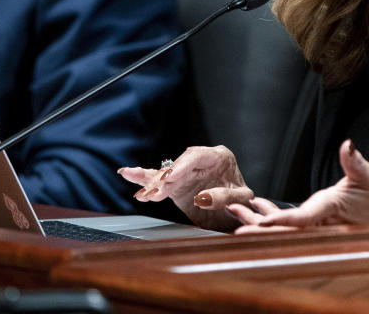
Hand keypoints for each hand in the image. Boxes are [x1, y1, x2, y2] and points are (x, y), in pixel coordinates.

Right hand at [118, 145, 253, 230]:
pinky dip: (143, 178)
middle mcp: (202, 160)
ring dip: (153, 184)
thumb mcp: (241, 200)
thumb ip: (226, 197)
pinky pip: (158, 178)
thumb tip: (203, 197)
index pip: (198, 156)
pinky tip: (126, 172)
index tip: (171, 177)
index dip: (183, 165)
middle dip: (165, 179)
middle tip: (156, 192)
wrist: (237, 213)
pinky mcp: (176, 183)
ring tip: (144, 195)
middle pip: (179, 164)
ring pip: (166, 173)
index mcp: (220, 157)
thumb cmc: (243, 203)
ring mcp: (187, 171)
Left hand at [229, 139, 368, 232]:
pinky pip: (286, 223)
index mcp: (328, 212)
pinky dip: (268, 216)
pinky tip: (253, 206)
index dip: (281, 221)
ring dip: (257, 221)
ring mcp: (312, 227)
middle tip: (237, 226)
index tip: (262, 220)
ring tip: (234, 212)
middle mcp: (317, 224)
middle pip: (285, 231)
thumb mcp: (368, 177)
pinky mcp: (310, 224)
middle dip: (260, 229)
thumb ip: (354, 161)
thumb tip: (348, 144)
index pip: (302, 219)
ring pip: (281, 229)